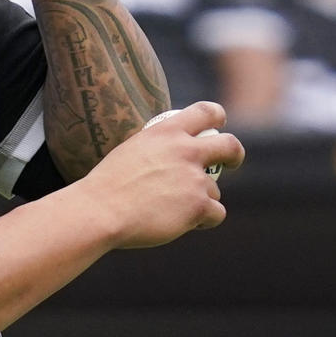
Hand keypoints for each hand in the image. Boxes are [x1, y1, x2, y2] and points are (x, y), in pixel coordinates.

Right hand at [78, 100, 245, 248]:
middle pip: (230, 146)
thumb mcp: (130, 152)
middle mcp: (186, 151)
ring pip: (214, 192)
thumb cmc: (106, 187)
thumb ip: (156, 151)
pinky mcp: (198, 206)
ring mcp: (194, 179)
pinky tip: (183, 224)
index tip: (219, 126)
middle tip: (231, 163)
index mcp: (167, 132)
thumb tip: (168, 160)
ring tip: (171, 212)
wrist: (100, 211)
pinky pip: (216, 214)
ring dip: (200, 201)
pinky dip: (203, 221)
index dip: (217, 118)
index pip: (206, 112)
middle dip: (235, 155)